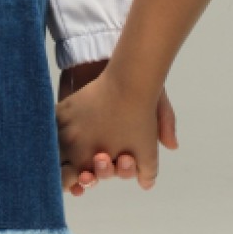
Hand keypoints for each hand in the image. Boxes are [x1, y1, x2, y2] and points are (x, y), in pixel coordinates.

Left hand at [57, 68, 171, 193]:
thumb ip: (164, 121)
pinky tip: (62, 168)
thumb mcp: (152, 98)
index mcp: (124, 142)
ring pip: (80, 168)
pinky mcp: (60, 131)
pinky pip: (59, 156)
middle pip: (102, 171)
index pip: (124, 166)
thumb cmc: (130, 78)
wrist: (100, 56)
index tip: (125, 160)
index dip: (124, 170)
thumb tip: (173, 146)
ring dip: (83, 177)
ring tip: (85, 173)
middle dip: (103, 172)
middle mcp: (102, 145)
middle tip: (102, 160)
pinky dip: (59, 166)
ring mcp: (80, 140)